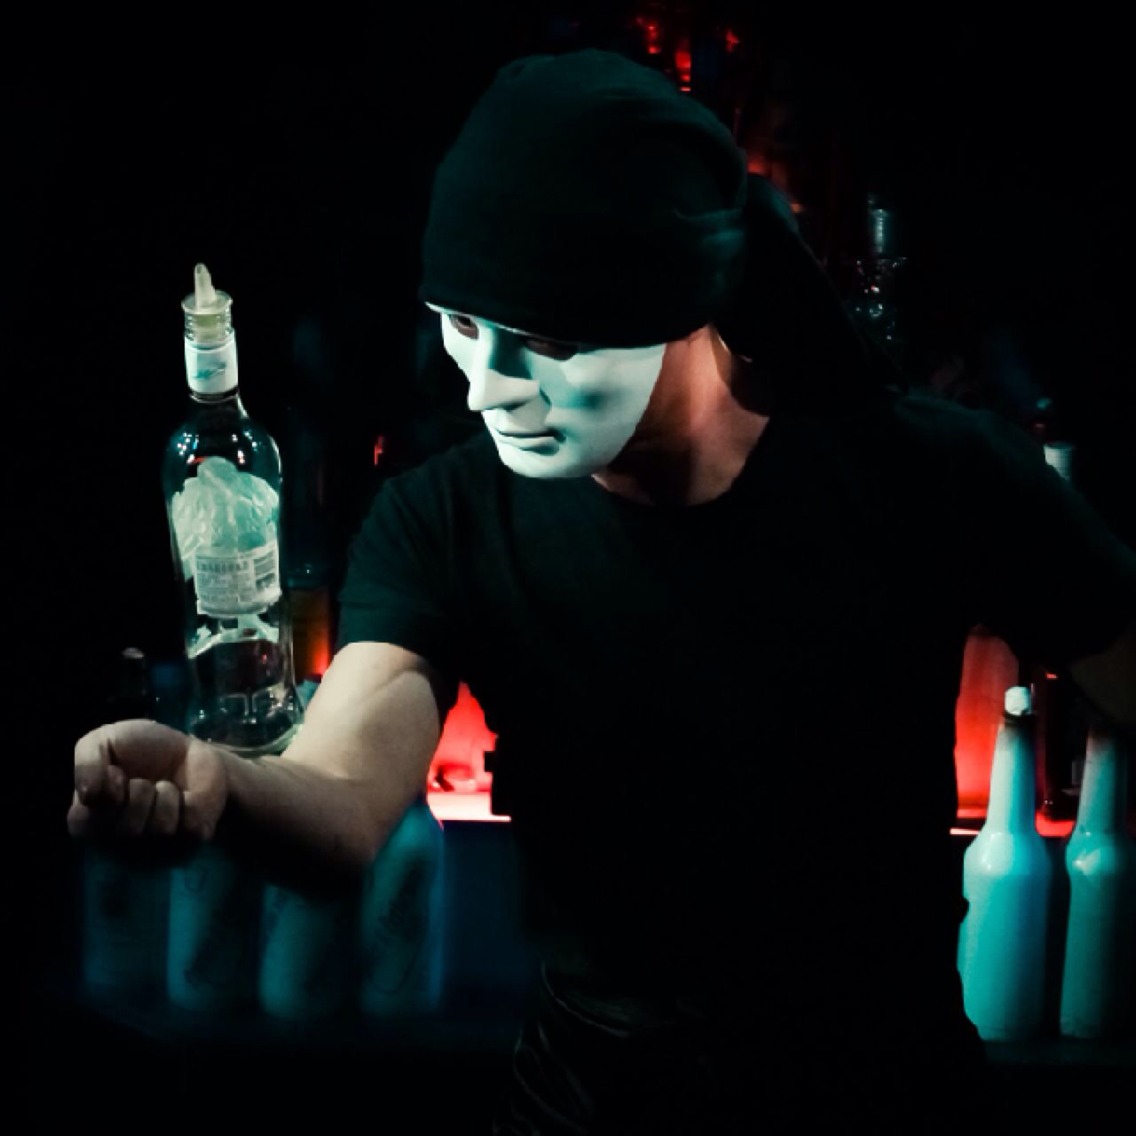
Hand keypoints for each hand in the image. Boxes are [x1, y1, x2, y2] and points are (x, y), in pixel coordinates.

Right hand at [69, 719, 228, 844]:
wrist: (189, 747)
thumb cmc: (141, 749)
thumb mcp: (104, 741)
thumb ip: (86, 762)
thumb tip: (87, 794)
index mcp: (92, 822)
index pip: (82, 825)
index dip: (103, 794)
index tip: (116, 773)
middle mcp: (122, 844)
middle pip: (125, 831)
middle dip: (138, 792)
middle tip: (145, 781)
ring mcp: (158, 847)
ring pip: (160, 828)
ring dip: (166, 794)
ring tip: (166, 787)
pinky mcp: (192, 841)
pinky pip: (190, 826)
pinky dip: (192, 801)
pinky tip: (187, 797)